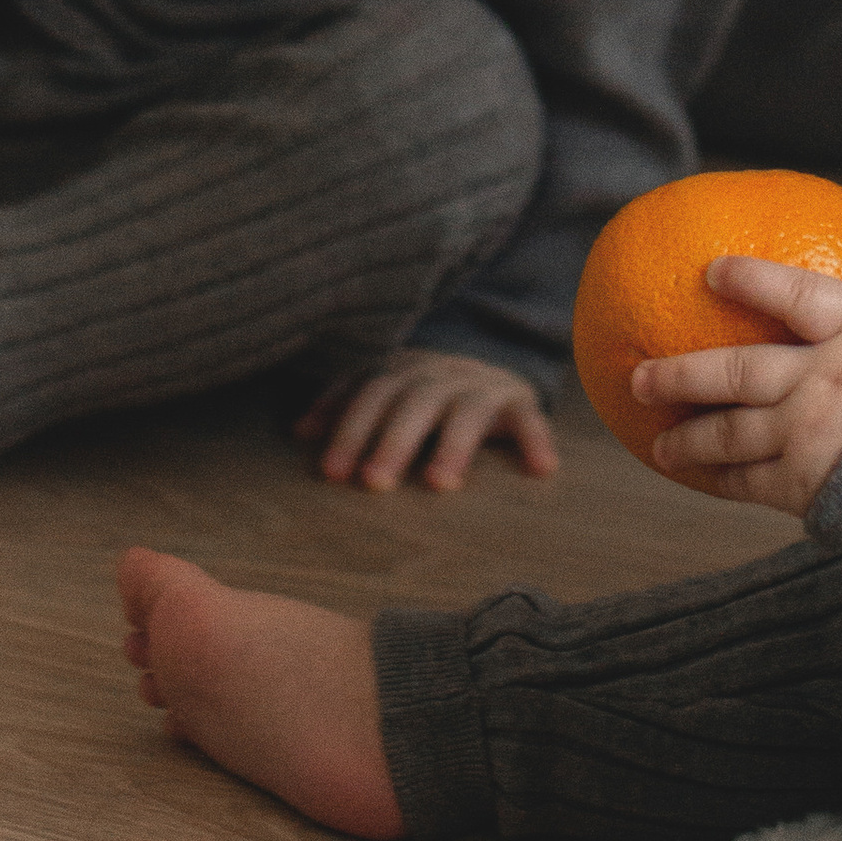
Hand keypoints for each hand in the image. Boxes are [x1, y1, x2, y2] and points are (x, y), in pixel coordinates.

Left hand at [297, 349, 560, 493]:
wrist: (490, 357)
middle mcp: (439, 374)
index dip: (350, 429)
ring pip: (466, 411)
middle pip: (413, 402)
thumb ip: (347, 404)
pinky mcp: (519, 400)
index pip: (370, 394)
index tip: (331, 474)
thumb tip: (299, 432)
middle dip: (391, 441)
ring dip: (453, 445)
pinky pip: (531, 418)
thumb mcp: (386, 388)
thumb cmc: (424, 389)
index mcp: (401, 371)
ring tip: (440, 484)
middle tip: (374, 482)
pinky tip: (542, 470)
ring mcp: (481, 385)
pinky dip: (536, 440)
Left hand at [636, 221, 841, 514]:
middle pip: (733, 372)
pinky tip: (693, 477)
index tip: (711, 271)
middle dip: (679, 375)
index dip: (748, 279)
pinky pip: (745, 483)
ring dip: (687, 435)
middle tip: (639, 377)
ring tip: (656, 440)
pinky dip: (714, 479)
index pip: (790, 294)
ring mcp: (805, 436)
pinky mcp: (803, 487)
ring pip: (728, 433)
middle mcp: (818, 381)